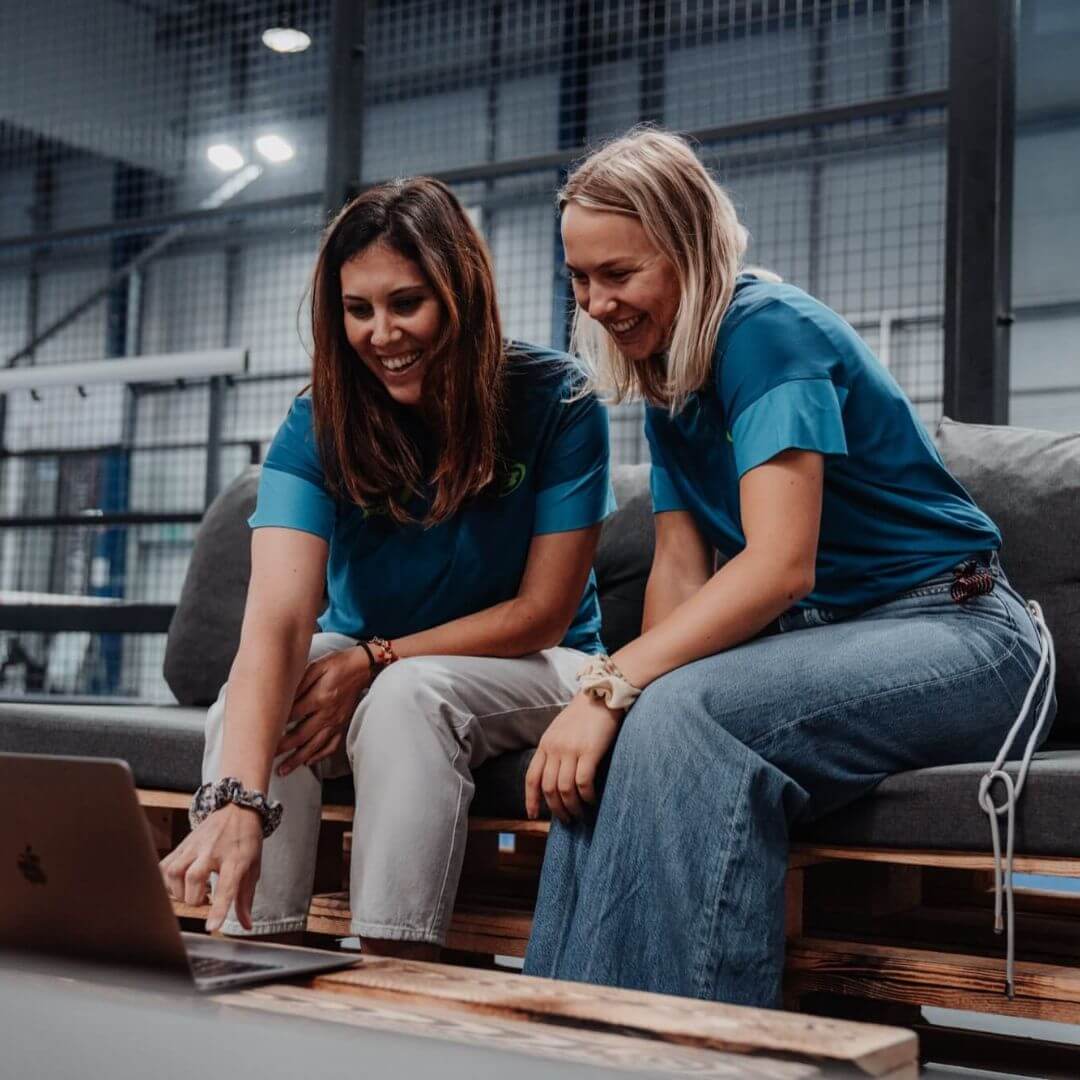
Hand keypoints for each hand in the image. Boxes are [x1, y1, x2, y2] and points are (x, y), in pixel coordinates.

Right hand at [160, 804, 262, 931]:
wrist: (239, 810)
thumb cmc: (246, 842)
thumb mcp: (253, 868)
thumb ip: (246, 899)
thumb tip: (246, 926)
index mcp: (236, 859)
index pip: (227, 886)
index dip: (219, 908)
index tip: (212, 926)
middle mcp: (213, 851)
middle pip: (194, 878)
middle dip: (194, 899)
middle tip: (203, 900)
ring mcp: (195, 846)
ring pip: (174, 872)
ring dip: (179, 890)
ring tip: (191, 891)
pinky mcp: (183, 844)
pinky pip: (164, 865)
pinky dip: (166, 881)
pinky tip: (179, 884)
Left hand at [277, 647, 373, 775]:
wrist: (362, 668)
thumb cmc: (337, 665)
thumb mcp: (316, 667)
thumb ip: (299, 683)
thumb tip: (283, 698)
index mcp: (320, 697)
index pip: (293, 716)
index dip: (277, 725)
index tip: (262, 733)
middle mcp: (327, 713)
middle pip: (301, 736)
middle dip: (282, 749)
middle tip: (267, 758)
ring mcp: (336, 722)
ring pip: (315, 746)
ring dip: (298, 759)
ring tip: (284, 770)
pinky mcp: (342, 725)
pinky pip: (331, 745)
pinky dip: (319, 756)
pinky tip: (309, 761)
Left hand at [525, 692, 621, 822]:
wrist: (602, 694)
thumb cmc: (584, 714)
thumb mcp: (560, 730)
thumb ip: (555, 750)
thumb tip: (554, 777)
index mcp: (545, 744)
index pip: (532, 777)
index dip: (531, 799)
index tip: (533, 815)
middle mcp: (555, 748)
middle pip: (548, 788)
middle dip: (555, 809)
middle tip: (566, 820)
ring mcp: (571, 750)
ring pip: (564, 789)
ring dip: (571, 807)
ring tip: (579, 815)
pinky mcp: (589, 751)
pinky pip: (583, 782)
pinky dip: (586, 796)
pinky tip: (592, 801)